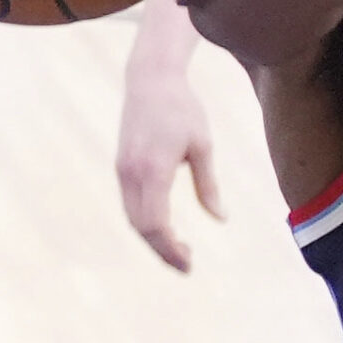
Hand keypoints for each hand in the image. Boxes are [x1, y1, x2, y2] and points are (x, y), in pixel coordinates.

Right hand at [117, 13, 225, 271]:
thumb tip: (220, 219)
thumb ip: (208, 185)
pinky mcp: (121, 165)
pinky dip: (145, 222)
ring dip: (153, 238)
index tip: (189, 263)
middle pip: (141, 227)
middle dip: (162, 250)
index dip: (170, 249)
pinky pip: (130, 204)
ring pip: (132, 218)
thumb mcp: (202, 145)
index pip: (156, 224)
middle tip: (187, 264)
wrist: (150, 79)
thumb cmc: (183, 109)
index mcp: (153, 170)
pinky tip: (165, 227)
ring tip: (179, 249)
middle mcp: (132, 173)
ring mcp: (122, 170)